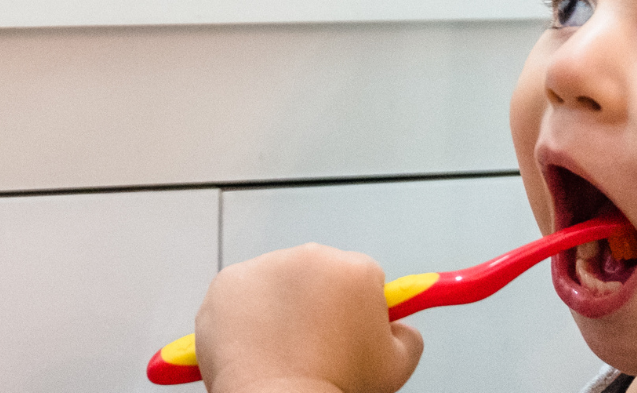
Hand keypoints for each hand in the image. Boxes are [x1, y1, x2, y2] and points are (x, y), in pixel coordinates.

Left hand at [193, 245, 423, 392]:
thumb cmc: (335, 384)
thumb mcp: (397, 366)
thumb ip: (408, 336)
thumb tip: (402, 327)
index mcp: (354, 269)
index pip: (364, 276)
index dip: (360, 308)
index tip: (351, 331)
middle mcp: (308, 256)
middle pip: (320, 274)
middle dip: (319, 303)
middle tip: (317, 346)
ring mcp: (263, 266)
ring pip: (279, 282)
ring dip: (282, 308)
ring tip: (285, 351)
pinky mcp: (228, 282)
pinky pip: (243, 295)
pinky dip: (247, 316)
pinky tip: (258, 346)